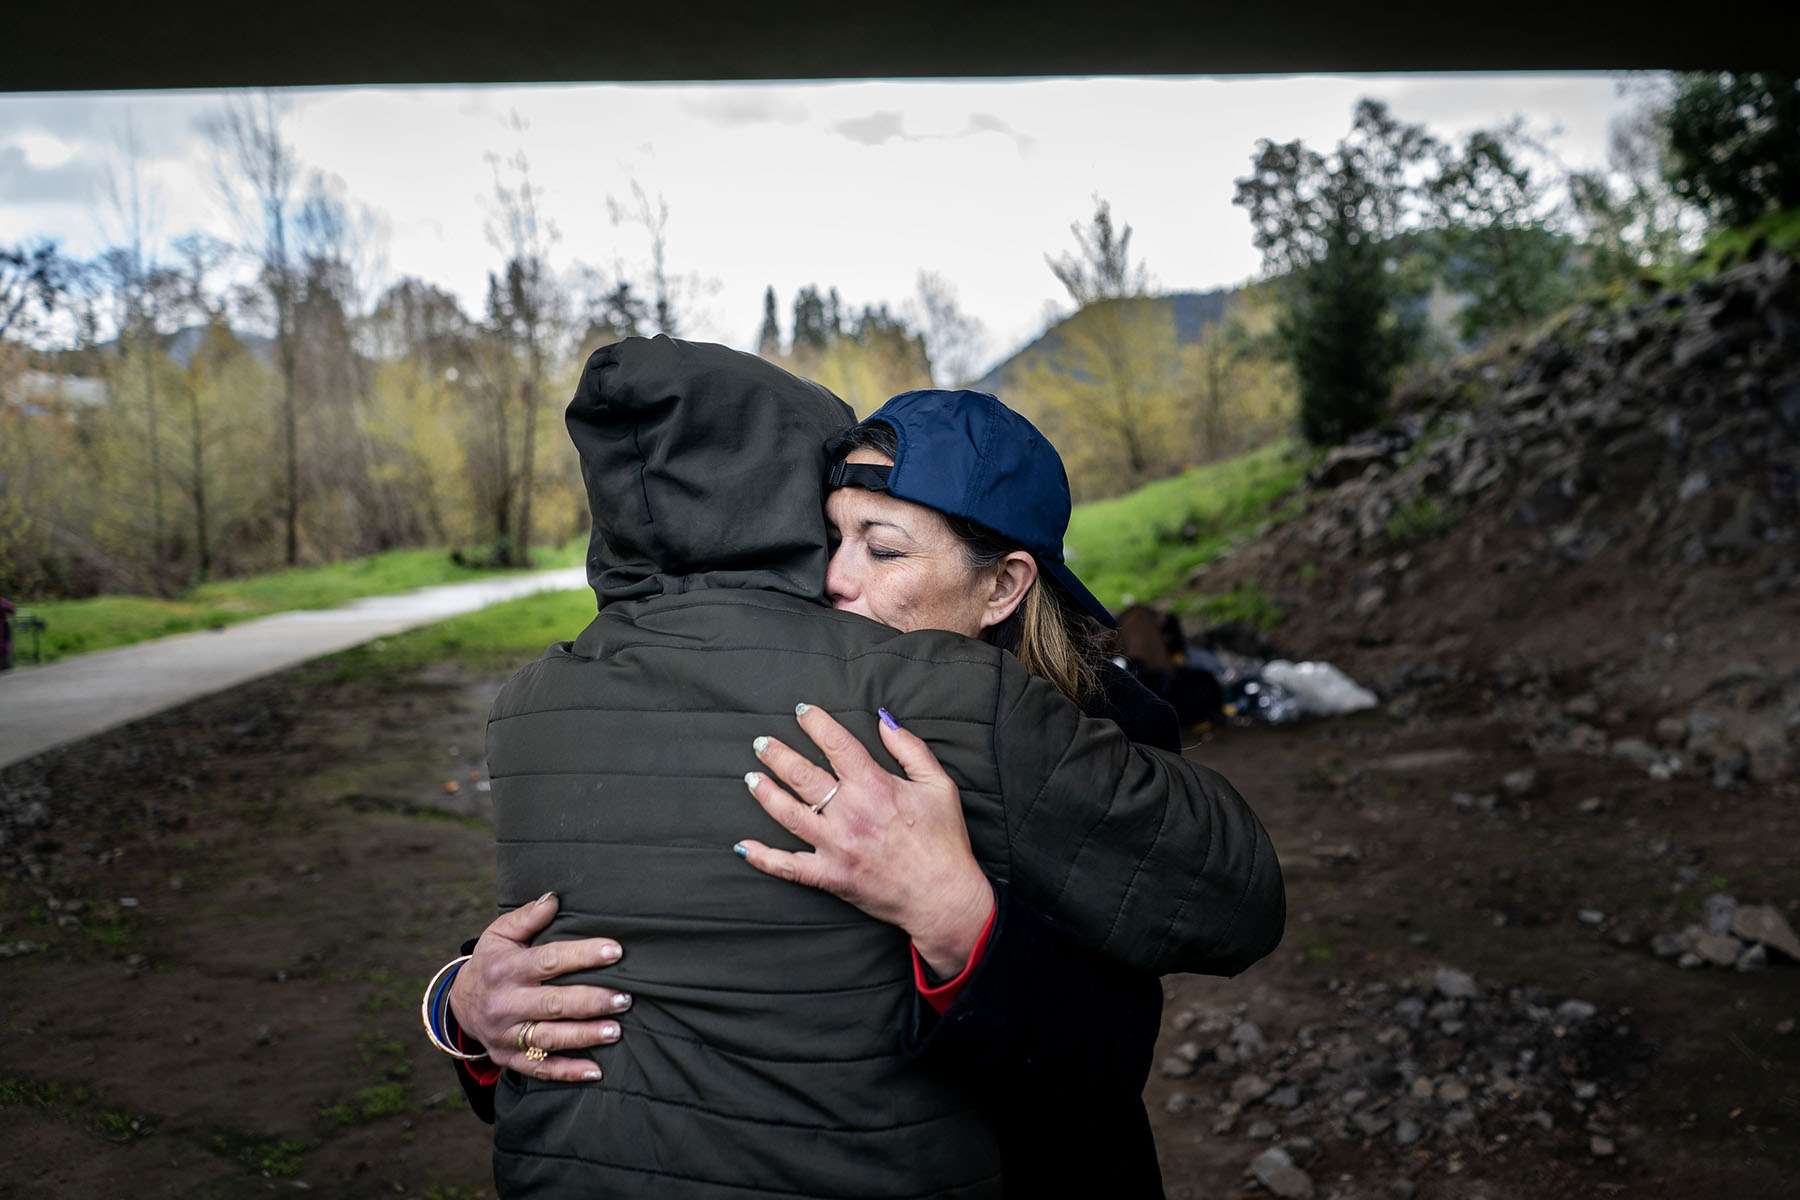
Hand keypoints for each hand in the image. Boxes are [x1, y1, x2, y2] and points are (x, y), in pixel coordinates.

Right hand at [448, 892, 632, 1081]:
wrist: (457, 1003)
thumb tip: (555, 898)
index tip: (615, 952)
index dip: (583, 956)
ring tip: (616, 1031)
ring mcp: (505, 1034)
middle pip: (552, 1003)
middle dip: (591, 1001)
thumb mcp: (499, 935)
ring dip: (584, 1036)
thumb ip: (527, 917)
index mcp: (504, 969)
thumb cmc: (491, 962)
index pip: (549, 961)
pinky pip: (539, 1069)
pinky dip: (568, 1072)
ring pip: (548, 1038)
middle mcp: (504, 1003)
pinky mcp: (508, 1058)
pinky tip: (596, 1071)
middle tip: (625, 998)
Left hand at [737, 704, 994, 977]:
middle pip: (802, 774)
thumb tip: (885, 719)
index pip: (836, 744)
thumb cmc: (944, 840)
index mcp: (875, 785)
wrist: (943, 895)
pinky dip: (763, 858)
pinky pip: (788, 867)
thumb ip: (910, 748)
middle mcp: (849, 812)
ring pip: (788, 813)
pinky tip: (743, 846)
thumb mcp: (938, 784)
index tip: (802, 712)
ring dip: (765, 794)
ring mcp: (835, 845)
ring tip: (750, 778)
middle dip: (777, 755)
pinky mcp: (829, 876)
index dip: (816, 723)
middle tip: (761, 743)